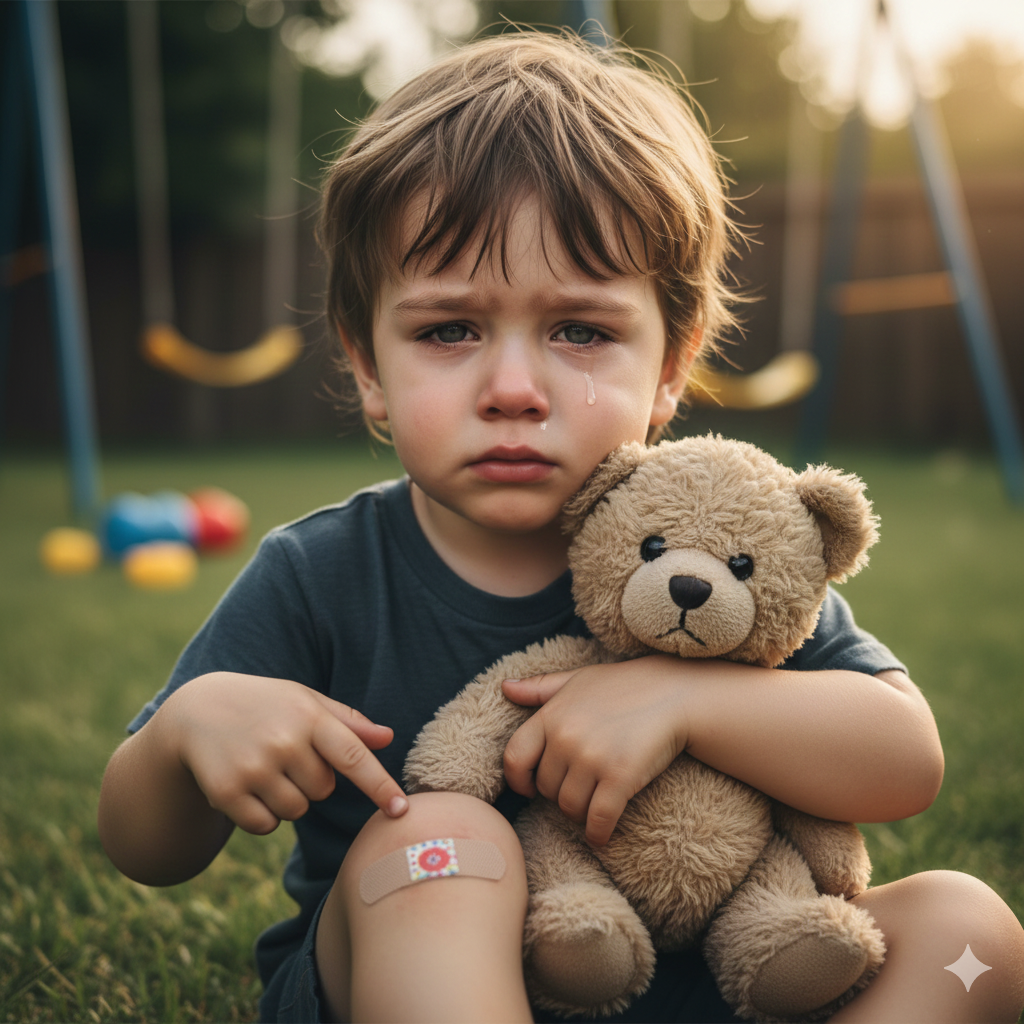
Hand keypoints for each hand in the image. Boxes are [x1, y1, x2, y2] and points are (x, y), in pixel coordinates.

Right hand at [166, 672, 407, 834]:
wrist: (196, 710)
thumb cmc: (266, 705)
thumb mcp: (306, 701)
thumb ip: (348, 722)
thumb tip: (388, 737)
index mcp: (309, 717)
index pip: (353, 756)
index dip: (379, 785)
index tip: (402, 810)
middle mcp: (283, 742)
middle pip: (322, 790)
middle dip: (310, 780)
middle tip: (285, 754)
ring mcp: (253, 768)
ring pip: (296, 811)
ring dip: (286, 798)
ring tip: (265, 767)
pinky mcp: (227, 792)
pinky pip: (265, 825)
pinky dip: (262, 815)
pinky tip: (247, 785)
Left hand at [501, 657, 689, 845]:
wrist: (676, 694)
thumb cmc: (625, 685)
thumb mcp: (578, 679)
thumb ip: (540, 688)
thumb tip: (505, 687)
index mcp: (551, 715)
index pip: (515, 757)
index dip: (519, 779)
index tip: (530, 788)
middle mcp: (566, 737)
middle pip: (546, 788)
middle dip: (560, 793)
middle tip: (580, 789)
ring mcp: (592, 758)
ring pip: (569, 807)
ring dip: (580, 813)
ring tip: (593, 805)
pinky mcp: (620, 778)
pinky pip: (598, 820)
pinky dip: (598, 833)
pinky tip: (602, 834)